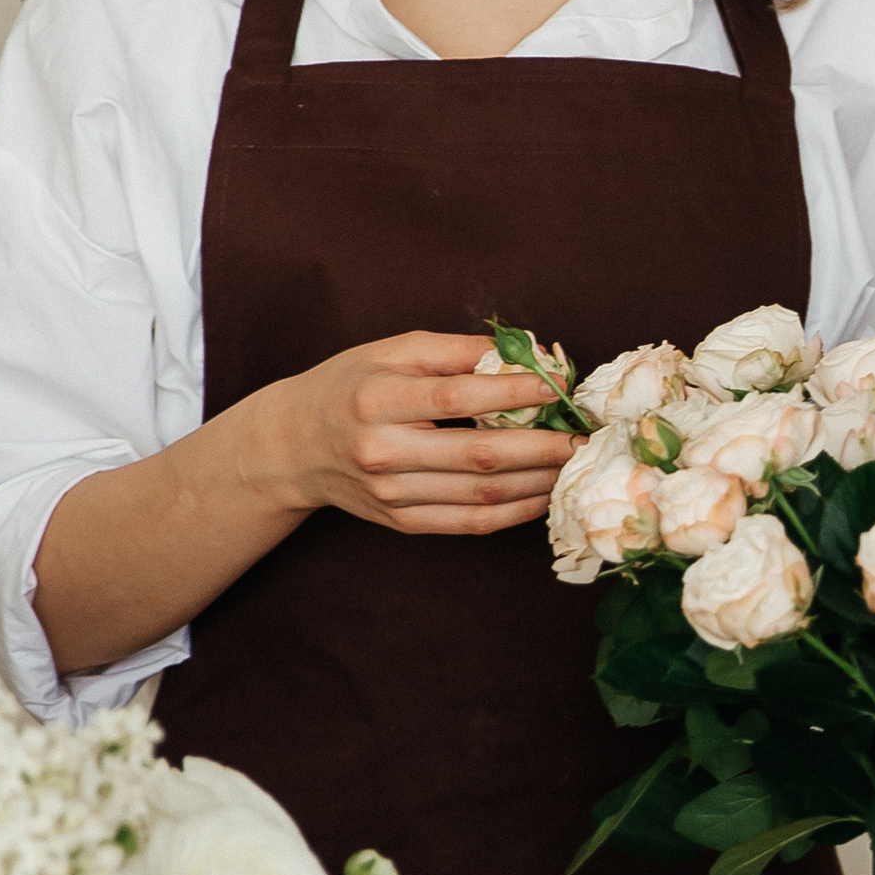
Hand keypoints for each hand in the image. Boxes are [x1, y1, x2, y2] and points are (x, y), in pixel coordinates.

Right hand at [241, 333, 570, 536]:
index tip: (556, 387)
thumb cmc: (348, 386)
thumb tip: (524, 351)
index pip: (455, 397)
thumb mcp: (390, 352)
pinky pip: (469, 524)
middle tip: (583, 437)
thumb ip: (456, 351)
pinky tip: (543, 494)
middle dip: (541, 447)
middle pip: (476, 455)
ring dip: (537, 482)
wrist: (291, 446)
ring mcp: (390, 494)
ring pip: (480, 495)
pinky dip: (514, 512)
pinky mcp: (401, 522)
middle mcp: (381, 451)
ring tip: (574, 464)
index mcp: (376, 399)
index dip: (511, 393)